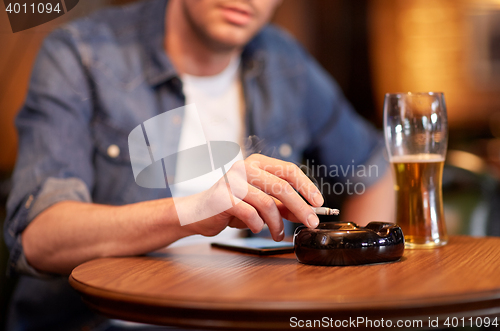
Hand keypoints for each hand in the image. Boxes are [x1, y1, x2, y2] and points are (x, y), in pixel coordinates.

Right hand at [181, 154, 323, 240]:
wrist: (199, 212)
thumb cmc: (232, 205)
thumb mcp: (261, 203)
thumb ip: (282, 205)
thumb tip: (308, 213)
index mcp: (257, 163)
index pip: (288, 170)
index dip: (306, 187)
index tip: (318, 203)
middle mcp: (244, 167)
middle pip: (282, 187)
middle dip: (300, 208)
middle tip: (311, 223)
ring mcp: (232, 181)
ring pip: (267, 203)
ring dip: (277, 223)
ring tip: (279, 235)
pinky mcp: (223, 197)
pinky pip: (250, 214)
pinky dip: (258, 225)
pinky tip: (257, 228)